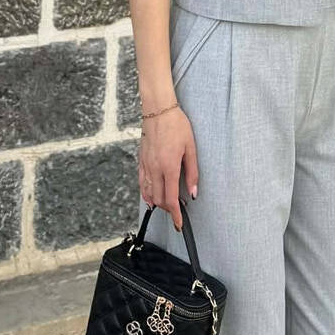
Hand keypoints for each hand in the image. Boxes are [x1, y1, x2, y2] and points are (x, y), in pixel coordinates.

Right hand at [138, 105, 198, 229]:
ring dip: (158, 203)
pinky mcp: (141, 161)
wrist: (158, 111)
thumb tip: (193, 192)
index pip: (172, 199)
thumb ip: (192, 172)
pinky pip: (142, 183)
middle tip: (178, 213)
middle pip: (159, 199)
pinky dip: (146, 194)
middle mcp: (155, 169)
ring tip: (167, 207)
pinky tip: (150, 198)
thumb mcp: (191, 148)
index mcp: (169, 167)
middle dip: (168, 210)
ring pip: (149, 193)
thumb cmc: (177, 126)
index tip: (179, 224)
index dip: (175, 215)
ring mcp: (146, 165)